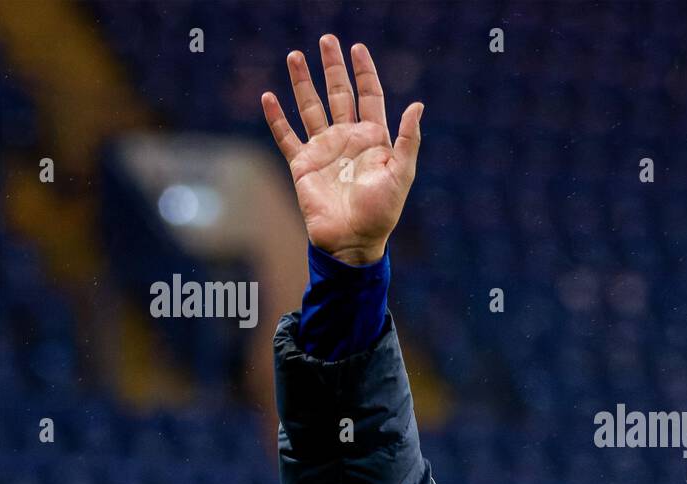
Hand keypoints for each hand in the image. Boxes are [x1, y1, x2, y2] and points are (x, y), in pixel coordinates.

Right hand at [261, 35, 421, 265]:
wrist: (352, 240)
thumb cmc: (381, 212)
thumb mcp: (402, 174)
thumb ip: (408, 140)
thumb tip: (418, 105)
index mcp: (374, 139)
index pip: (369, 96)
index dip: (364, 72)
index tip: (358, 48)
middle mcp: (348, 139)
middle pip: (339, 94)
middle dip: (333, 67)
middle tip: (327, 40)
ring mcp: (324, 149)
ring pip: (311, 107)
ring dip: (302, 82)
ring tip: (295, 56)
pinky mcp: (303, 164)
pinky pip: (287, 136)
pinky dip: (277, 118)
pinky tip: (268, 97)